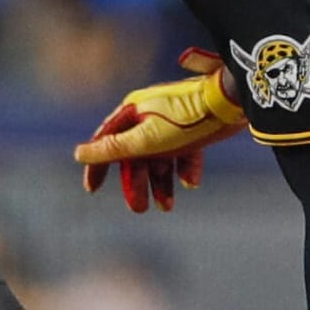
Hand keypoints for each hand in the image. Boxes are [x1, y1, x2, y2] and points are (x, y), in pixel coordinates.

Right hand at [75, 48, 247, 211]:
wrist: (230, 100)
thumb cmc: (186, 119)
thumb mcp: (145, 139)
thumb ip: (113, 149)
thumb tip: (79, 154)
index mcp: (132, 112)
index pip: (106, 142)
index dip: (98, 166)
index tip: (93, 189)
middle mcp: (149, 116)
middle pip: (135, 155)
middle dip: (137, 183)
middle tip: (140, 209)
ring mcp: (172, 123)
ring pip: (159, 158)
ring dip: (161, 183)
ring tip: (167, 207)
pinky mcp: (194, 129)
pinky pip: (184, 154)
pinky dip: (184, 170)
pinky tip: (190, 183)